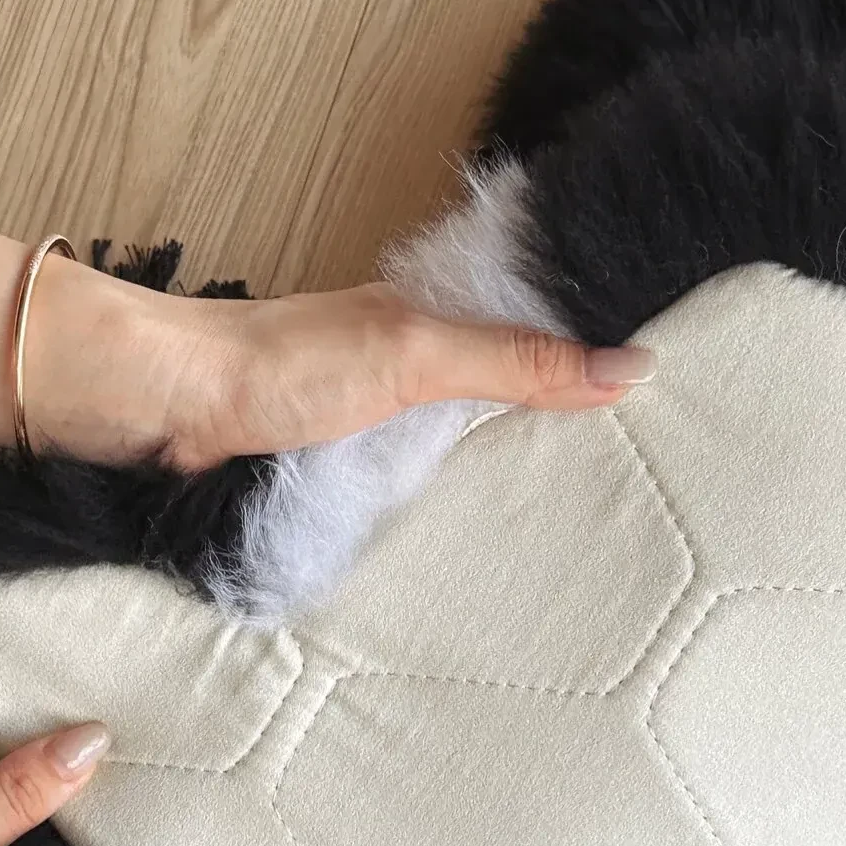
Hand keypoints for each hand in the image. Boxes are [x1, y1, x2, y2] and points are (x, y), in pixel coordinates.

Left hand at [33, 267, 655, 469]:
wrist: (169, 410)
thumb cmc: (280, 368)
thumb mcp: (418, 356)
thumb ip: (517, 363)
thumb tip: (629, 368)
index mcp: (437, 314)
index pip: (542, 324)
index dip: (600, 351)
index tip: (675, 389)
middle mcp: (411, 358)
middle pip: (510, 386)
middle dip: (568, 419)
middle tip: (655, 468)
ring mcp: (375, 413)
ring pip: (464, 438)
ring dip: (511, 469)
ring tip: (592, 511)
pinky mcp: (340, 461)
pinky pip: (416, 481)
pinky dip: (453, 501)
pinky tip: (486, 531)